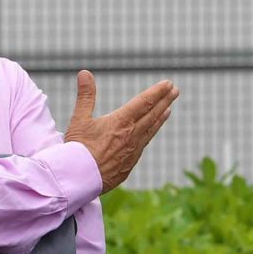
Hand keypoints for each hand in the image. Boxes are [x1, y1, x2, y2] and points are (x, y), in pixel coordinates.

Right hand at [64, 70, 178, 192]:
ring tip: (168, 110)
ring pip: (151, 131)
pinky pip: (143, 145)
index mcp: (121, 122)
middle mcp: (131, 136)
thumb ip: (86, 96)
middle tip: (175, 91)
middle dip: (165, 101)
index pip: (144, 102)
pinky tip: (149, 133)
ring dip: (160, 118)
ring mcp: (133, 151)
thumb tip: (85, 73)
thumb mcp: (80, 119)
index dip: (157, 92)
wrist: (79, 180)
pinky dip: (149, 135)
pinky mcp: (129, 164)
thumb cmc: (77, 149)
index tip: (168, 84)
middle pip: (153, 115)